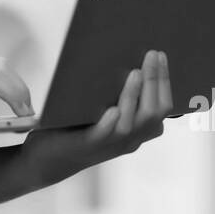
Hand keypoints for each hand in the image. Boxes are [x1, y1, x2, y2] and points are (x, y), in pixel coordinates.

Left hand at [22, 50, 170, 179]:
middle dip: (155, 82)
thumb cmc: (79, 129)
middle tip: (152, 55)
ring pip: (131, 124)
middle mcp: (129, 139)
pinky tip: (113, 109)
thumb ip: (117, 95)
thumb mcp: (105, 113)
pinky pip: (104, 135)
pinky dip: (111, 122)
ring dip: (134, 96)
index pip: (161, 109)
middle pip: (152, 114)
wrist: (50, 158)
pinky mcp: (88, 144)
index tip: (160, 55)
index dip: (164, 82)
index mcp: (137, 131)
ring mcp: (110, 143)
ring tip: (136, 73)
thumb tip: (123, 58)